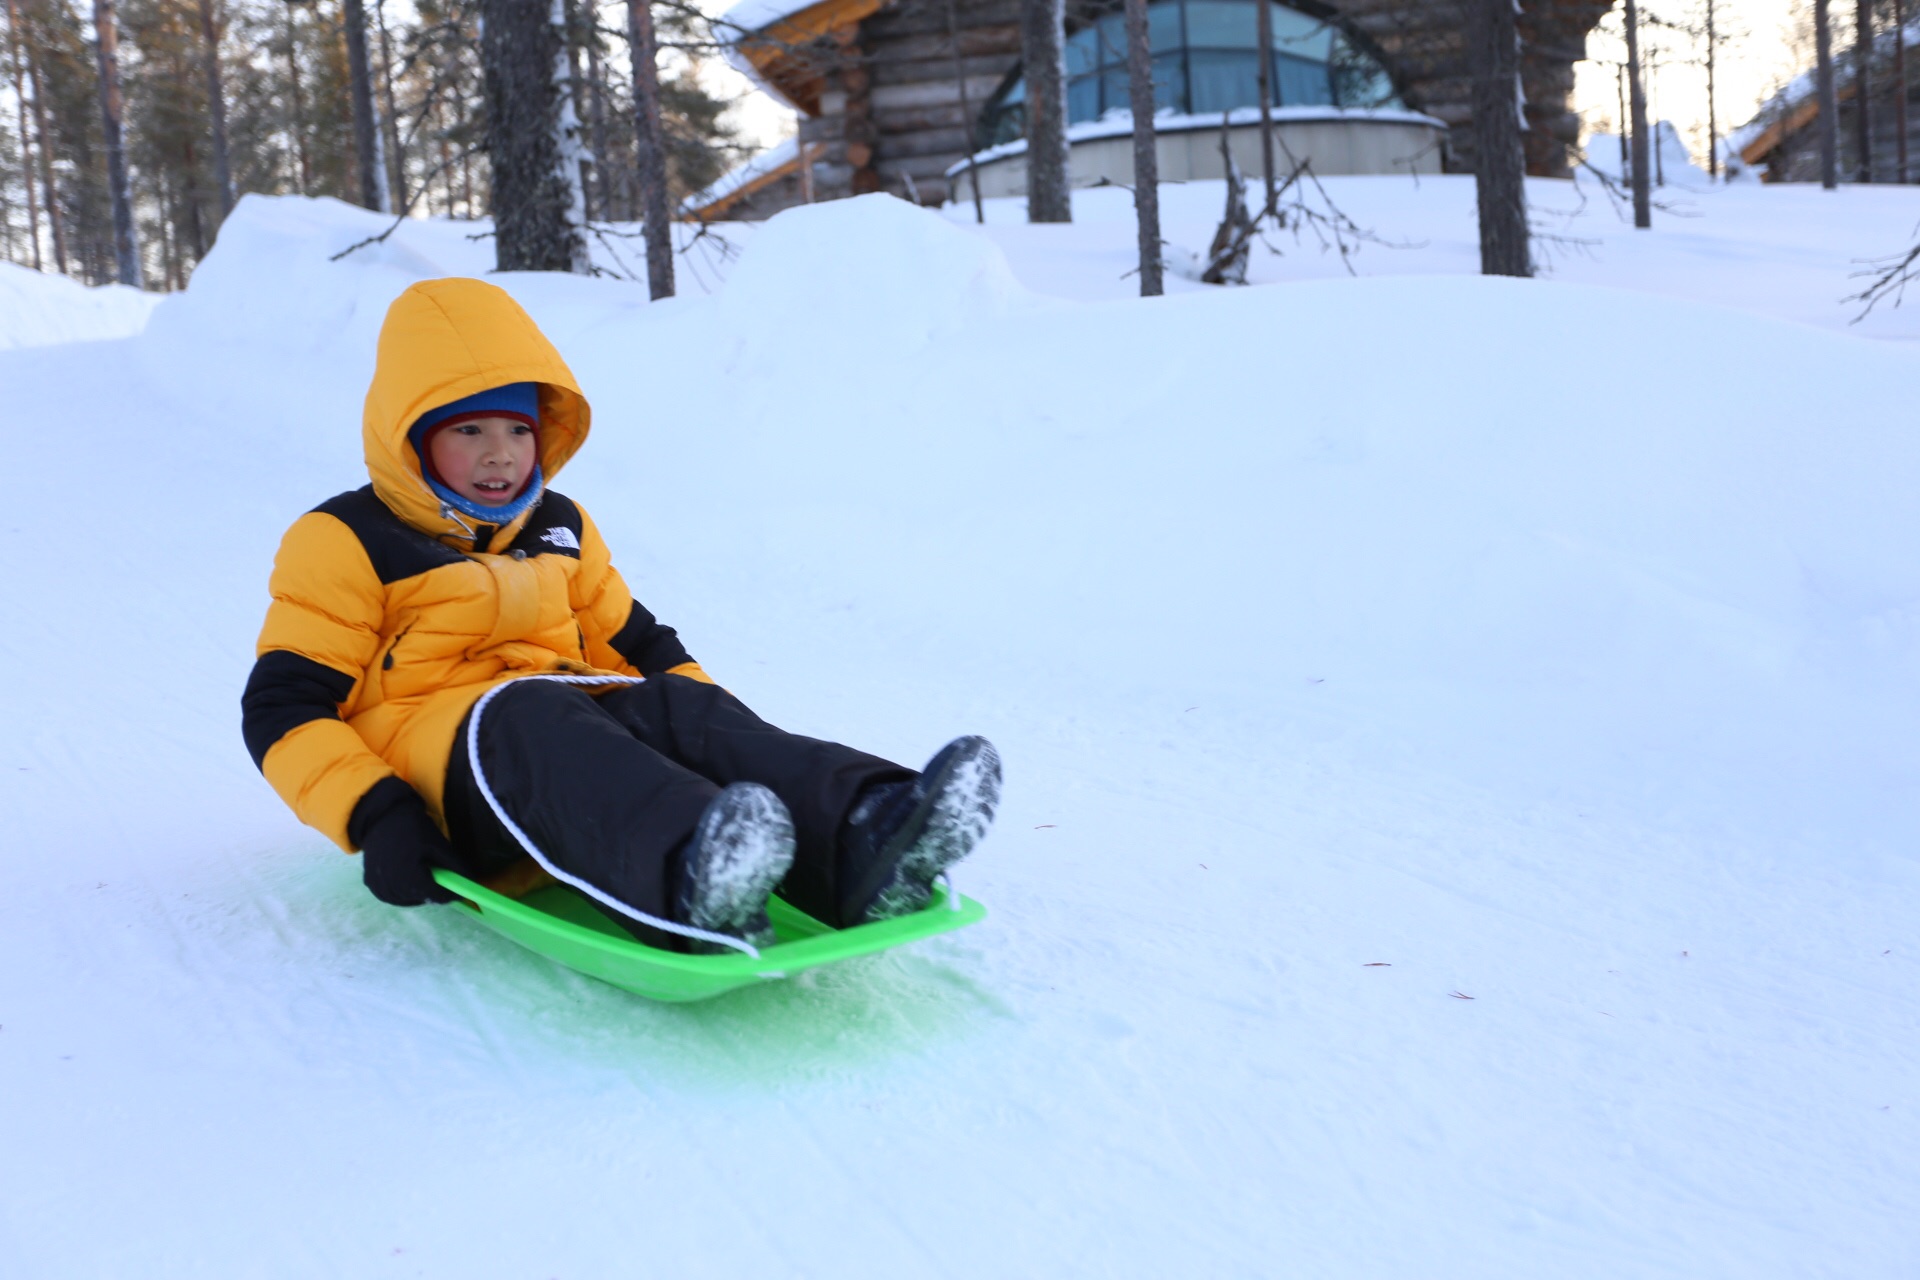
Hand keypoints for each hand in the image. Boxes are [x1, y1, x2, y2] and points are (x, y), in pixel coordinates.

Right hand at [353, 779, 456, 906]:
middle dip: (435, 892)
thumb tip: (471, 882)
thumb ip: (455, 866)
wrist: (382, 817)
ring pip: (407, 900)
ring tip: (424, 876)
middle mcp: (392, 886)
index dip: (450, 894)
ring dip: (419, 893)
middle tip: (441, 879)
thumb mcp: (439, 845)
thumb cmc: (413, 828)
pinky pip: (392, 896)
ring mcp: (379, 887)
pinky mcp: (371, 885)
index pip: (436, 896)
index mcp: (409, 876)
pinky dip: (403, 892)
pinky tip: (408, 878)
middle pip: (422, 899)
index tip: (459, 890)